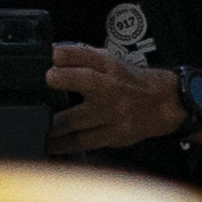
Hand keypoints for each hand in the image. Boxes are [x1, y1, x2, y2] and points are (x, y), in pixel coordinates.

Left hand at [45, 42, 185, 156]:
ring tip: (36, 127)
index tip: (52, 56)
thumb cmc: (133, 82)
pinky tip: (50, 146)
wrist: (165, 105)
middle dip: (63, 82)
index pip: (89, 56)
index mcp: (112, 68)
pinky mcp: (113, 136)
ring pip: (79, 121)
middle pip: (88, 82)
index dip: (69, 55)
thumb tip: (53, 55)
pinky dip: (65, 146)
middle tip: (42, 89)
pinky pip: (84, 143)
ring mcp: (113, 115)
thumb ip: (83, 58)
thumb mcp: (112, 62)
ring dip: (54, 125)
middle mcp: (113, 89)